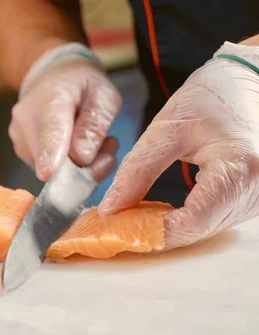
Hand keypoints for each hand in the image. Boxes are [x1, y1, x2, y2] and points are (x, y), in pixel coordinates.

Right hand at [9, 43, 121, 181]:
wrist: (53, 77)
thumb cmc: (82, 87)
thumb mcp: (103, 96)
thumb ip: (95, 125)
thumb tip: (81, 157)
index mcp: (51, 97)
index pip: (51, 128)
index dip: (51, 152)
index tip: (48, 173)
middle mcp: (26, 118)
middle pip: (51, 157)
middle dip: (83, 164)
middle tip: (108, 148)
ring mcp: (19, 136)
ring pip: (49, 167)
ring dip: (76, 165)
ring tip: (90, 142)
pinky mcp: (21, 150)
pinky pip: (45, 168)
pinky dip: (64, 166)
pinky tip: (73, 147)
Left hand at [98, 42, 258, 249]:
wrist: (250, 82)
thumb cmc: (212, 98)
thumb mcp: (167, 128)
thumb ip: (138, 170)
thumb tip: (111, 209)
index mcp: (239, 169)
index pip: (192, 221)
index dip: (152, 231)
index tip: (117, 229)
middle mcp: (256, 191)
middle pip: (197, 231)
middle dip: (155, 232)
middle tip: (118, 225)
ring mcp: (257, 199)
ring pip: (204, 230)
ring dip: (168, 228)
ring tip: (133, 216)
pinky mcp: (251, 200)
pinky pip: (212, 221)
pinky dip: (184, 220)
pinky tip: (159, 212)